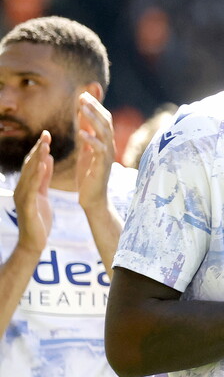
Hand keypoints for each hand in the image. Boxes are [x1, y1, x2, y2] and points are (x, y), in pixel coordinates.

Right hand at [14, 131, 53, 254]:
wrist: (33, 242)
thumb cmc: (39, 218)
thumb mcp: (43, 194)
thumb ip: (44, 178)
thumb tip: (47, 159)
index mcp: (27, 186)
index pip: (33, 164)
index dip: (39, 149)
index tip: (47, 135)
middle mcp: (22, 189)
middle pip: (30, 166)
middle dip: (38, 149)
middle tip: (46, 134)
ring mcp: (23, 197)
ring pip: (30, 174)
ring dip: (37, 159)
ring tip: (45, 146)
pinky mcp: (28, 206)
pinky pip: (32, 188)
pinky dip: (37, 175)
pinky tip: (43, 165)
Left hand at [75, 93, 114, 212]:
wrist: (94, 197)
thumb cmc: (89, 174)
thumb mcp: (84, 149)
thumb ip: (85, 131)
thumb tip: (83, 113)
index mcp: (105, 141)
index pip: (103, 118)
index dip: (95, 105)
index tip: (83, 93)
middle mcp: (109, 145)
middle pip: (105, 121)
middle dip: (94, 107)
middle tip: (83, 96)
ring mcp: (107, 155)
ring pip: (103, 132)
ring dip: (92, 119)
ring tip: (83, 108)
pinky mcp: (102, 165)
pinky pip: (98, 149)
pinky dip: (91, 140)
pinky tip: (81, 132)